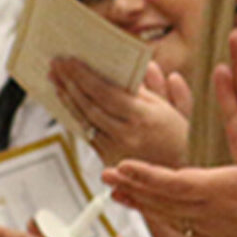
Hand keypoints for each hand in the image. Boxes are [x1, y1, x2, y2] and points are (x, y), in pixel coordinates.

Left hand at [53, 57, 191, 167]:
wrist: (178, 176)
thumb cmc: (180, 141)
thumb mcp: (176, 109)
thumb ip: (158, 87)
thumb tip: (147, 66)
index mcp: (144, 117)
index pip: (106, 92)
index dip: (84, 76)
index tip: (70, 60)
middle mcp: (127, 134)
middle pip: (89, 105)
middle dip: (70, 82)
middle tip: (57, 64)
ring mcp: (114, 149)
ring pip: (83, 119)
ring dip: (67, 97)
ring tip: (56, 79)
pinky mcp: (107, 158)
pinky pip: (85, 132)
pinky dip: (74, 114)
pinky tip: (67, 101)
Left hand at [102, 86, 236, 236]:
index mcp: (232, 188)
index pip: (176, 182)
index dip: (145, 174)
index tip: (120, 165)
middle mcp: (220, 214)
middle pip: (165, 202)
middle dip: (133, 187)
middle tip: (104, 175)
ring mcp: (223, 233)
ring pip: (173, 218)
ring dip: (145, 205)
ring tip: (119, 194)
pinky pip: (189, 232)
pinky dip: (167, 221)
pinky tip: (157, 214)